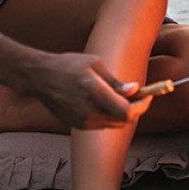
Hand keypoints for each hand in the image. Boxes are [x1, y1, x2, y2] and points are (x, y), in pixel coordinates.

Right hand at [27, 52, 151, 129]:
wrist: (40, 77)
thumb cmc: (68, 65)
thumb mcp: (95, 64)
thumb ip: (116, 81)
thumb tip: (135, 90)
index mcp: (94, 92)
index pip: (127, 111)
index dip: (142, 106)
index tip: (148, 96)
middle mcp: (89, 111)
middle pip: (123, 121)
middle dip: (135, 110)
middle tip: (140, 96)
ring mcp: (82, 121)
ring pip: (113, 124)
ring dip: (123, 114)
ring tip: (124, 97)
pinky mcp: (77, 125)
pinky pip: (101, 124)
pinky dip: (110, 116)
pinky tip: (107, 102)